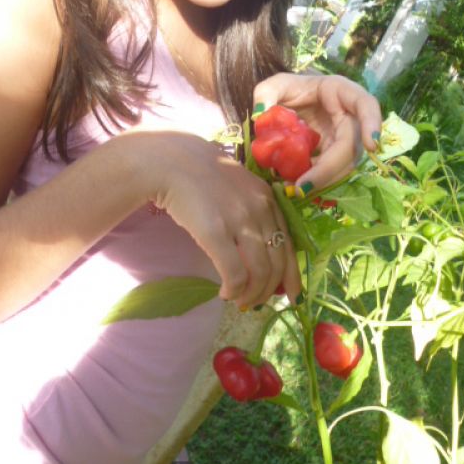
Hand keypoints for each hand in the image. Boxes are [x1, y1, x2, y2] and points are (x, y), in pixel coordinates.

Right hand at [145, 133, 302, 308]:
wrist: (172, 161)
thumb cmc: (202, 175)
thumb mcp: (239, 186)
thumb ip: (254, 209)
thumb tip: (261, 247)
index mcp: (268, 199)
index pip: (289, 245)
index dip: (291, 274)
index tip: (290, 295)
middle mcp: (260, 209)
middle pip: (277, 263)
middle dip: (269, 290)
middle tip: (256, 302)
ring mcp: (239, 220)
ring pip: (260, 273)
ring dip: (252, 294)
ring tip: (240, 300)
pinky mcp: (216, 232)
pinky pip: (235, 274)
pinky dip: (234, 290)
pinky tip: (225, 293)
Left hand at [253, 73, 381, 189]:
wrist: (290, 101)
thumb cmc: (288, 88)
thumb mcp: (274, 85)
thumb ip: (265, 94)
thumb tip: (260, 116)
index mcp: (340, 91)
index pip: (366, 104)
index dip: (373, 123)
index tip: (371, 145)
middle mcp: (349, 117)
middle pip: (352, 146)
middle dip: (331, 168)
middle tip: (304, 186)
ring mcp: (343, 137)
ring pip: (345, 164)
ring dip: (323, 180)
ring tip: (296, 189)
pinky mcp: (334, 153)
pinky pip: (332, 170)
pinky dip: (317, 180)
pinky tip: (298, 186)